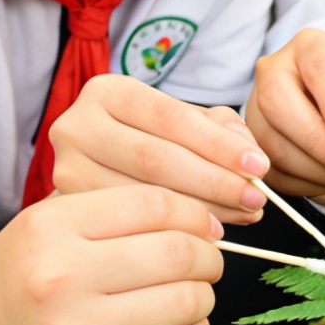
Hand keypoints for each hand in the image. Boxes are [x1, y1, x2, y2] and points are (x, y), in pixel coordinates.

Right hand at [0, 186, 224, 324]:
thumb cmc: (5, 290)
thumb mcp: (36, 233)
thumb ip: (105, 216)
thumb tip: (197, 216)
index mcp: (48, 227)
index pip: (155, 204)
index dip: (194, 214)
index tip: (203, 227)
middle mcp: (60, 275)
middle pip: (179, 252)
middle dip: (209, 257)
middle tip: (208, 263)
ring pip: (186, 303)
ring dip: (204, 298)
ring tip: (193, 296)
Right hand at [48, 73, 267, 224]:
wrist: (92, 178)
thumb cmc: (148, 143)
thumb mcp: (181, 124)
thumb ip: (220, 130)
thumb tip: (249, 159)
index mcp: (107, 91)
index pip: (171, 117)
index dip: (219, 144)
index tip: (259, 167)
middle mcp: (76, 126)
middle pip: (155, 158)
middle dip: (214, 180)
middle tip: (255, 199)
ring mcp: (65, 169)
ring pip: (142, 196)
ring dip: (202, 210)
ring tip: (241, 217)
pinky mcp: (67, 210)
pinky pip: (130, 224)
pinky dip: (176, 230)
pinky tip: (206, 233)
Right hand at [246, 28, 324, 204]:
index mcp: (315, 48)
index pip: (320, 69)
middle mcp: (277, 70)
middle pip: (277, 102)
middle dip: (317, 142)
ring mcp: (257, 108)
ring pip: (272, 143)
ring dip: (316, 170)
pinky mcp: (254, 145)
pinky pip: (272, 171)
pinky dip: (307, 185)